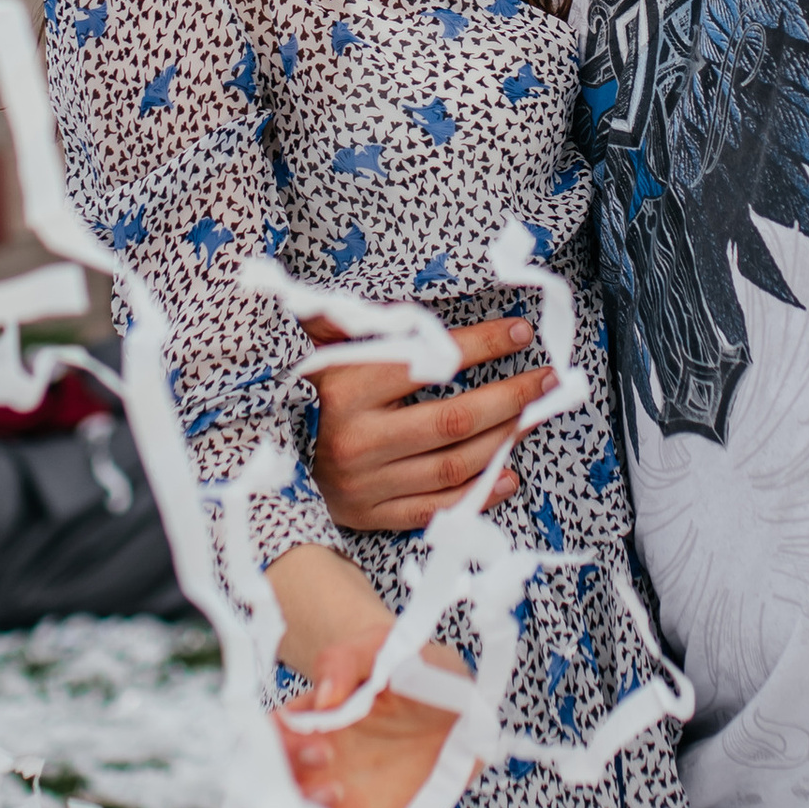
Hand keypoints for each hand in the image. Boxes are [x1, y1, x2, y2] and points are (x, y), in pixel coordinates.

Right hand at [265, 635, 476, 807]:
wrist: (455, 703)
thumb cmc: (410, 666)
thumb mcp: (380, 648)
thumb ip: (344, 662)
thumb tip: (324, 700)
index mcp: (302, 722)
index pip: (262, 744)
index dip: (277, 752)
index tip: (322, 746)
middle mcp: (306, 766)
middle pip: (261, 800)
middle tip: (335, 790)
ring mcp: (330, 802)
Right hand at [302, 312, 556, 532]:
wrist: (259, 458)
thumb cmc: (301, 389)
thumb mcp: (317, 344)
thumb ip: (349, 319)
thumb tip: (388, 292)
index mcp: (345, 388)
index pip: (430, 363)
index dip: (482, 346)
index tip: (520, 333)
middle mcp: (358, 440)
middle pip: (455, 420)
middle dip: (512, 397)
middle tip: (548, 381)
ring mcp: (367, 484)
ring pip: (453, 466)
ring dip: (504, 440)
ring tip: (535, 416)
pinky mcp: (372, 516)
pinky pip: (437, 510)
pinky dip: (479, 495)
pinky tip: (509, 474)